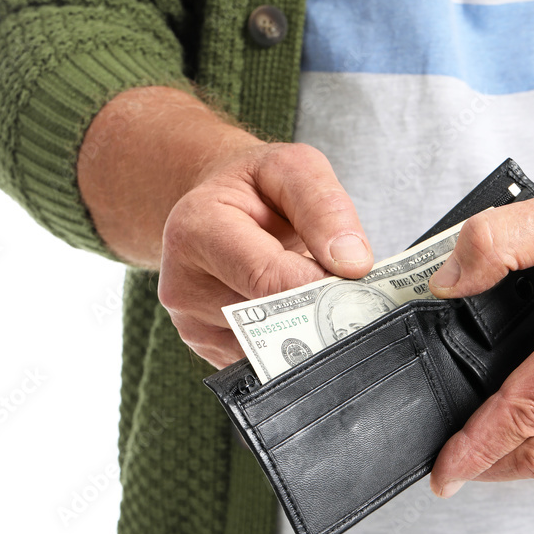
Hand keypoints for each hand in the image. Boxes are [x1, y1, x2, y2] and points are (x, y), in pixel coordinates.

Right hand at [157, 142, 372, 366]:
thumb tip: (352, 263)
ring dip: (306, 330)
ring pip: (269, 351)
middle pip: (268, 322)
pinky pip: (264, 365)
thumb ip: (326, 207)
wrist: (220, 206)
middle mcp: (181, 285)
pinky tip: (297, 313)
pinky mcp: (208, 351)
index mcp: (195, 230)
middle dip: (315, 310)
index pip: (266, 278)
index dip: (319, 285)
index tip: (352, 279)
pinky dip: (291, 345)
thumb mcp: (294, 168)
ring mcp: (191, 325)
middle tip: (344, 290)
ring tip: (314, 293)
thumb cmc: (257, 186)